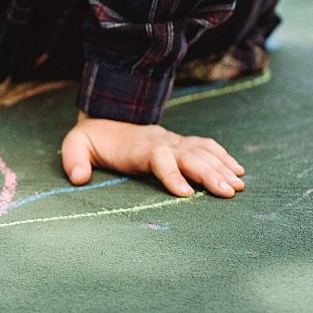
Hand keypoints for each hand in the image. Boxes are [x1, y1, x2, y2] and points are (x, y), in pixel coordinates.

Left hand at [61, 112, 245, 197]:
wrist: (105, 119)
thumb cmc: (91, 140)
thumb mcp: (75, 145)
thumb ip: (74, 160)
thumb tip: (78, 179)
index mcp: (137, 146)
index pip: (158, 158)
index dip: (171, 174)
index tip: (185, 193)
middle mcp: (160, 142)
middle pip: (188, 156)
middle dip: (209, 173)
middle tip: (228, 192)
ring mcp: (173, 141)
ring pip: (202, 152)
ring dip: (222, 168)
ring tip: (239, 186)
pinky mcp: (181, 143)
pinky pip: (206, 146)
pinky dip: (223, 157)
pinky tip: (239, 171)